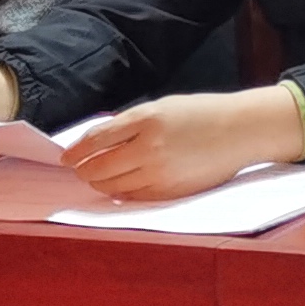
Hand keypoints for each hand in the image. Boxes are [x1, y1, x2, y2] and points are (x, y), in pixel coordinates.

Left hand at [58, 87, 304, 202]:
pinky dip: (121, 193)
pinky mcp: (170, 191)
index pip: (96, 139)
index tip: (65, 157)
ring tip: (98, 178)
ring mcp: (159, 172)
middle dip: (84, 170)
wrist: (239, 131)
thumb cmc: (201, 114)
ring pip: (112, 186)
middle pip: (98, 168)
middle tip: (80, 169)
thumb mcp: (162, 107)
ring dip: (99, 183)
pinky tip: (120, 187)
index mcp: (146, 119)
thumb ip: (130, 124)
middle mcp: (149, 147)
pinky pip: (133, 198)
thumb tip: (98, 143)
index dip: (75, 151)